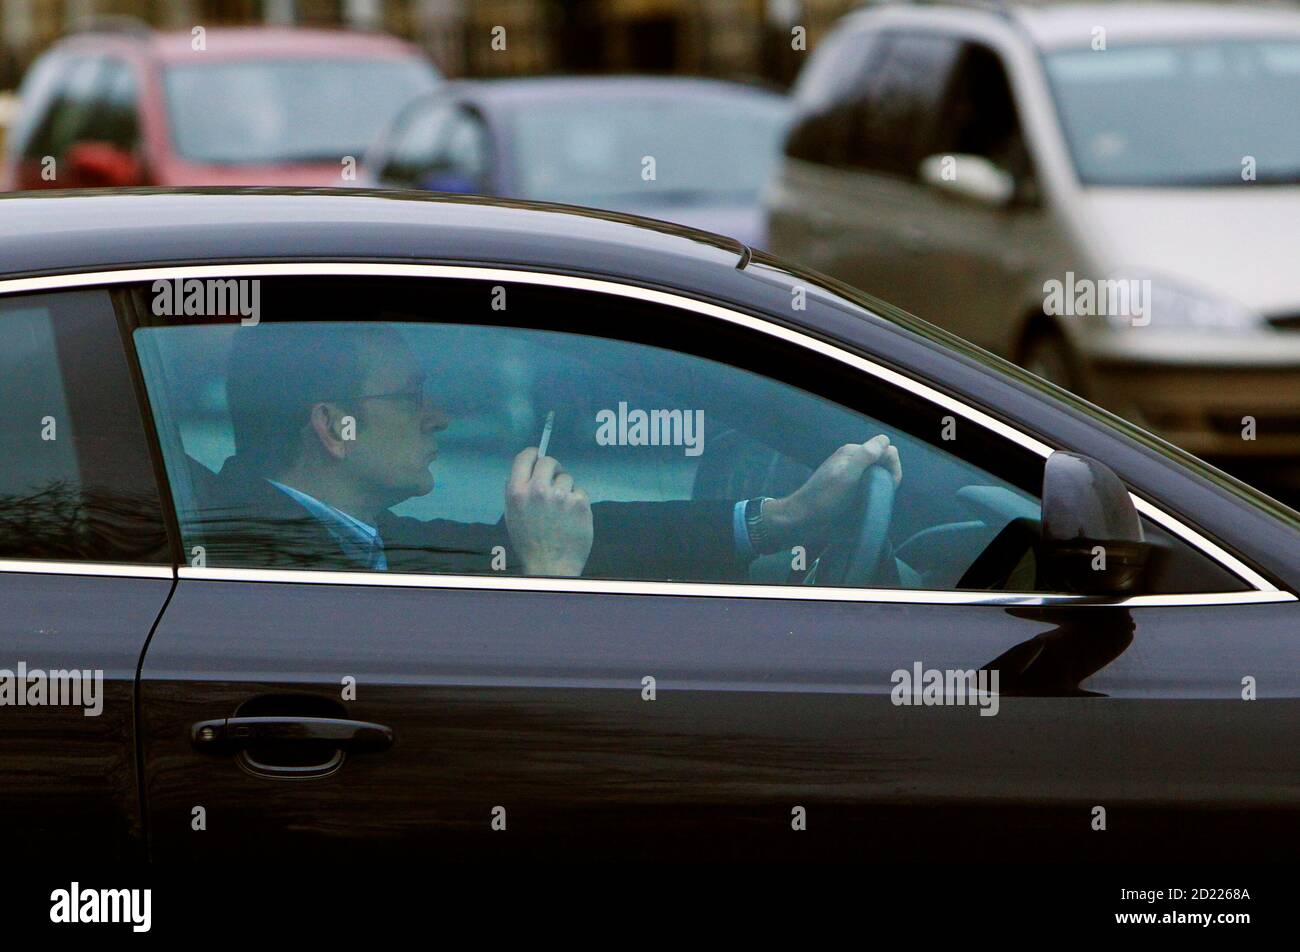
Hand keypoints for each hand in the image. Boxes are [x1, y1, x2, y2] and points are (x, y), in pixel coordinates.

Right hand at [505, 448, 592, 576]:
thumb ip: (516, 492)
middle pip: (549, 461)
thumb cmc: (529, 543)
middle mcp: (538, 490)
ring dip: (565, 488)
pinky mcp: (580, 503)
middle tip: (554, 480)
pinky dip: (577, 501)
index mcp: (517, 492)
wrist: (551, 565)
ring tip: (562, 508)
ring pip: (566, 477)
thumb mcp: (512, 516)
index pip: (525, 457)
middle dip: (552, 469)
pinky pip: (579, 491)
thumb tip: (523, 472)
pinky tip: (572, 516)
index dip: (533, 454)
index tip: (538, 456)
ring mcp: (561, 495)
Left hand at [763, 435, 901, 549]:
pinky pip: (870, 485)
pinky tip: (869, 503)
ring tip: (875, 501)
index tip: (889, 486)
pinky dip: (874, 493)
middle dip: (889, 476)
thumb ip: (865, 456)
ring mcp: (851, 473)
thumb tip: (885, 440)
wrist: (803, 518)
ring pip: (878, 474)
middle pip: (884, 461)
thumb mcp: (846, 476)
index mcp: (853, 452)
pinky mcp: (849, 487)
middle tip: (881, 496)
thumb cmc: (824, 497)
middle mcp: (853, 459)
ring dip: (882, 486)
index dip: (892, 466)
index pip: (887, 449)